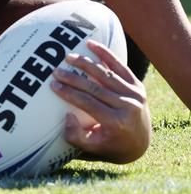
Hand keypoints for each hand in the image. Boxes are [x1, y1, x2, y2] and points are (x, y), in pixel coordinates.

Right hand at [50, 39, 150, 163]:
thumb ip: (76, 136)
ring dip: (86, 64)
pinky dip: (105, 54)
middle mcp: (129, 107)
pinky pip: (120, 66)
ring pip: (106, 75)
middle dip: (73, 78)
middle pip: (95, 88)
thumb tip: (67, 116)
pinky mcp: (138, 85)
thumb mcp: (92, 149)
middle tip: (56, 70)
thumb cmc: (109, 145)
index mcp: (117, 123)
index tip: (53, 84)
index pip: (89, 104)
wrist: (140, 143)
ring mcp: (135, 95)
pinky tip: (91, 44)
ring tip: (68, 56)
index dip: (69, 93)